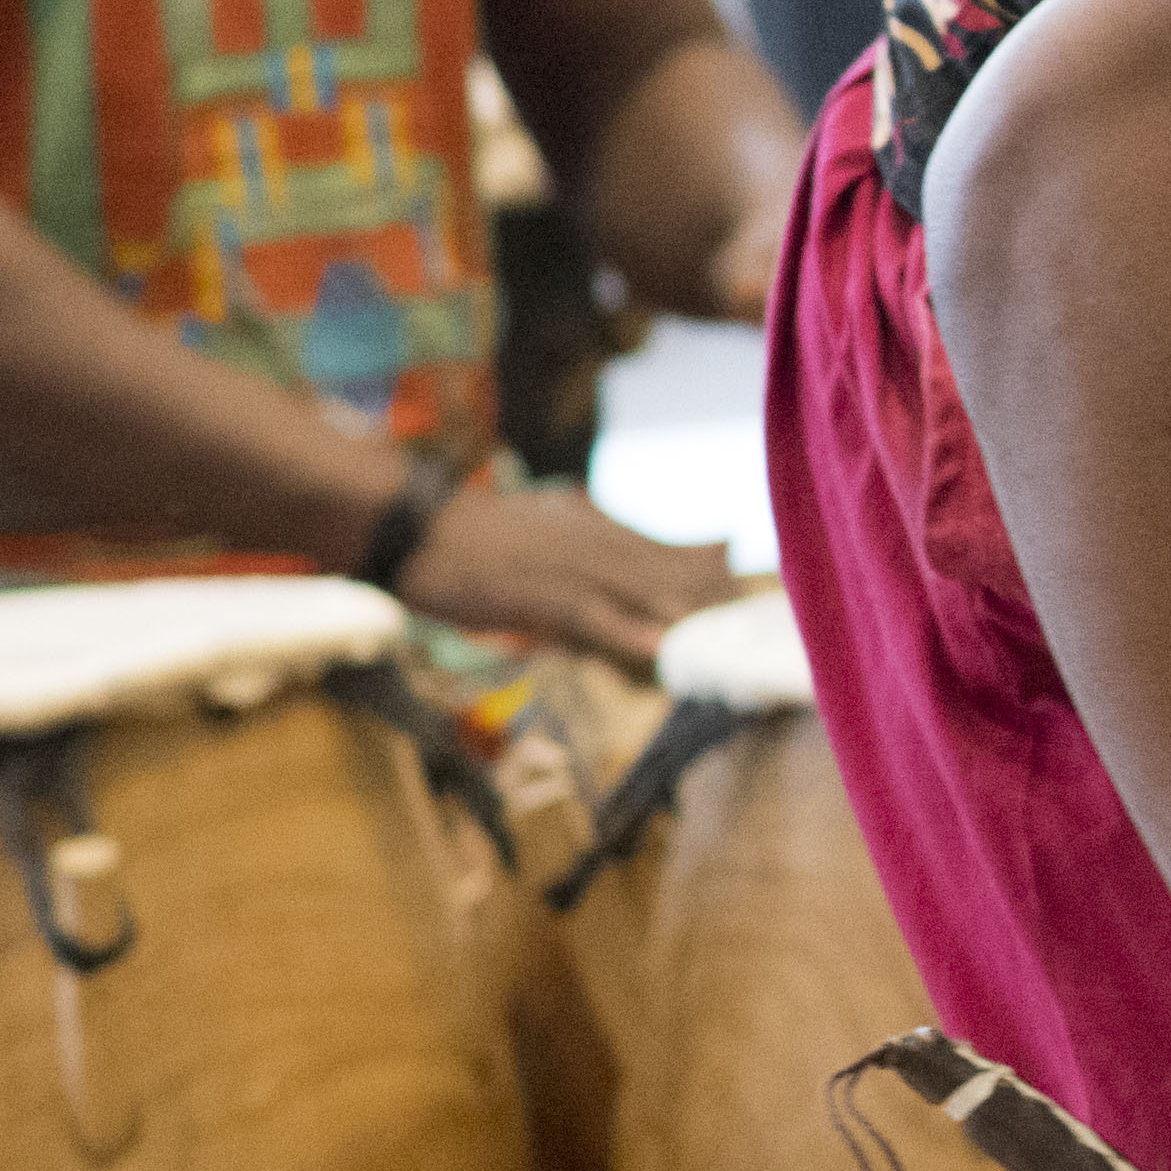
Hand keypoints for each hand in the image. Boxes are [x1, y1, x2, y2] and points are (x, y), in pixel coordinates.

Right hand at [398, 472, 740, 668]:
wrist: (414, 525)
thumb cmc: (469, 539)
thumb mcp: (536, 538)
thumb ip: (580, 561)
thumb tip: (609, 599)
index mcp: (592, 527)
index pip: (665, 550)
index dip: (708, 573)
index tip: (744, 592)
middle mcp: (593, 542)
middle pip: (670, 571)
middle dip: (714, 598)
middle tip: (756, 626)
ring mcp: (569, 566)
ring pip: (644, 591)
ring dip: (688, 616)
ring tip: (730, 640)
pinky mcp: (540, 593)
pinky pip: (594, 615)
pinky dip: (630, 630)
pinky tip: (662, 646)